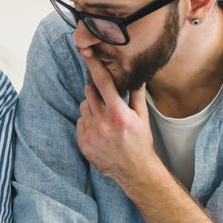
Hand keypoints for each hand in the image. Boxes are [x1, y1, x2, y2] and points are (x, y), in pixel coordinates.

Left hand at [76, 53, 154, 185]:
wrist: (134, 170)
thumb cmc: (140, 142)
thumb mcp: (142, 117)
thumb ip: (137, 95)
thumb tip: (138, 76)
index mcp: (118, 113)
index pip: (103, 83)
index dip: (94, 65)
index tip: (86, 53)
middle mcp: (102, 123)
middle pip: (89, 93)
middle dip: (96, 91)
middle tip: (107, 99)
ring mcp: (91, 134)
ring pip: (83, 107)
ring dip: (91, 107)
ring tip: (104, 117)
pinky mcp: (83, 143)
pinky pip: (80, 122)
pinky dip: (87, 121)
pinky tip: (100, 129)